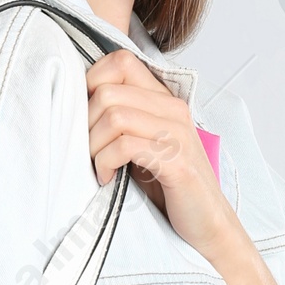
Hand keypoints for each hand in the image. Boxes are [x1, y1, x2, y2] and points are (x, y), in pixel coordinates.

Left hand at [85, 47, 231, 259]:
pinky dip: (105, 162)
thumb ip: (124, 117)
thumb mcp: (144, 143)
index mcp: (164, 100)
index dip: (91, 82)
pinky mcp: (176, 162)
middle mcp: (173, 110)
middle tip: (87, 150)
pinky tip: (107, 178)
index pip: (120, 60)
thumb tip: (76, 102)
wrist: (208, 223)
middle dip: (84, 123)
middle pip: (108, 91)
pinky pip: (125, 146)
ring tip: (97, 165)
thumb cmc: (169, 186)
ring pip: (113, 116)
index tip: (85, 116)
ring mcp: (177, 134)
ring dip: (93, 145)